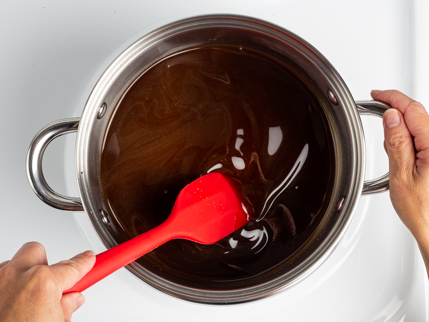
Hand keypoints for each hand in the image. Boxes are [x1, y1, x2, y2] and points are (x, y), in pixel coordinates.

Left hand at [0, 242, 94, 321]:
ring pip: (12, 265)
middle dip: (46, 264)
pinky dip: (3, 289)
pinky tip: (9, 306)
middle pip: (37, 252)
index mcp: (42, 283)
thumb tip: (71, 300)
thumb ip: (66, 309)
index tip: (89, 259)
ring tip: (26, 302)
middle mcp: (15, 276)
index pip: (72, 266)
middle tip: (53, 285)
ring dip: (21, 277)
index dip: (84, 263)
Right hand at [371, 90, 428, 275]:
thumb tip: (391, 117)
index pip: (412, 110)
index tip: (377, 94)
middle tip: (377, 108)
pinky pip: (424, 137)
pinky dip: (410, 136)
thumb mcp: (401, 176)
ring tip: (390, 143)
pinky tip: (402, 149)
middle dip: (396, 109)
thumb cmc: (424, 210)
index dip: (392, 98)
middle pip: (418, 114)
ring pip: (420, 125)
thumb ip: (397, 143)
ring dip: (402, 125)